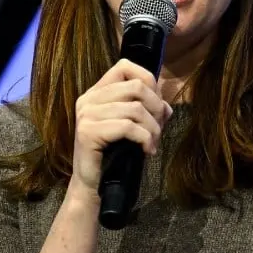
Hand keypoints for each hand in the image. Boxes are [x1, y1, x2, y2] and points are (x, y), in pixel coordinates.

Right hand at [70, 59, 171, 195]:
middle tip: (158, 129)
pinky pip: (127, 126)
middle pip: (136, 87)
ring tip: (152, 143)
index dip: (148, 80)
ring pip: (135, 108)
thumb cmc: (115, 156)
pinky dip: (144, 138)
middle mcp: (89, 99)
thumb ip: (148, 111)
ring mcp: (86, 115)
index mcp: (97, 93)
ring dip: (152, 128)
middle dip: (156, 108)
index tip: (155, 105)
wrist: (94, 186)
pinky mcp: (88, 132)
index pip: (125, 66)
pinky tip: (147, 150)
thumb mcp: (135, 128)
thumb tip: (166, 105)